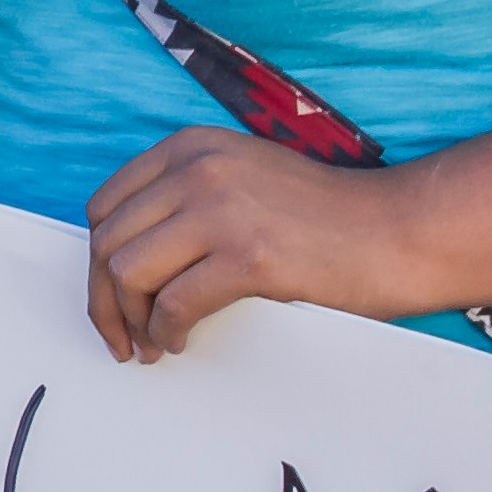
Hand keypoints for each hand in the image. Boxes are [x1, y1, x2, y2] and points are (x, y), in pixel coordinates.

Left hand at [77, 125, 403, 363]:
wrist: (395, 229)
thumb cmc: (323, 216)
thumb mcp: (241, 177)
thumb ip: (185, 196)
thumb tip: (125, 254)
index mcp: (190, 147)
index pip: (104, 207)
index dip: (97, 263)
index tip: (110, 299)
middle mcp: (197, 169)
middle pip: (107, 243)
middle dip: (105, 301)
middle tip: (122, 338)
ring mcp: (221, 210)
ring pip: (127, 272)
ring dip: (131, 320)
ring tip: (151, 344)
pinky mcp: (247, 256)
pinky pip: (172, 304)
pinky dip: (166, 332)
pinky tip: (178, 341)